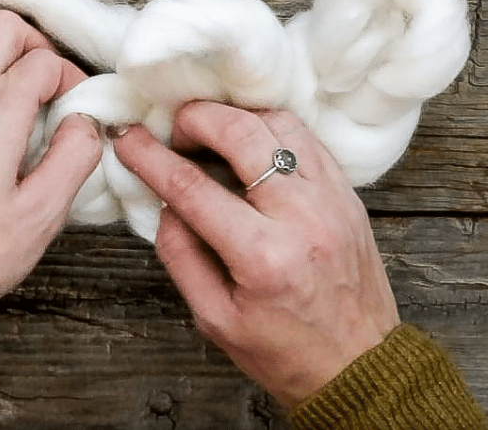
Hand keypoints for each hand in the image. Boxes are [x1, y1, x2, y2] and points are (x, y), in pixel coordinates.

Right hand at [113, 100, 399, 406]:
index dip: (150, 157)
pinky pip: (307, 140)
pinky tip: (248, 146)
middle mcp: (302, 218)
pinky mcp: (349, 195)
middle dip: (195, 119)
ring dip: (236, 119)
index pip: (191, 187)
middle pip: (241, 134)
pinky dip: (270, 131)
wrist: (360, 368)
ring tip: (210, 137)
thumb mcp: (213, 317)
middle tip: (174, 133)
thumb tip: (165, 204)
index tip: (127, 139)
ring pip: (279, 124)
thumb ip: (180, 254)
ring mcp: (333, 201)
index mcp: (262, 256)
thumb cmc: (284, 352)